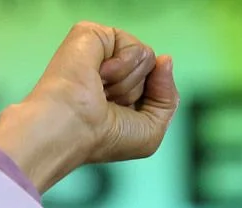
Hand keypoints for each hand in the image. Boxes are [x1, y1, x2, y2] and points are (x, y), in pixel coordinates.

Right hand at [0, 22, 178, 192]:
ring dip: (128, 83)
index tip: (124, 115)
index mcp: (120, 92)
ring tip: (100, 91)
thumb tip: (165, 59)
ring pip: (147, 57)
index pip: (157, 83)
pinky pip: (136, 47)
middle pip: (154, 70)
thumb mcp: (152, 130)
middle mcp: (110, 70)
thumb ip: (168, 97)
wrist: (73, 128)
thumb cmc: (105, 138)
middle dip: (137, 93)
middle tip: (107, 103)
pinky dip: (123, 67)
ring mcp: (101, 51)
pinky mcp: (93, 35)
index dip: (151, 101)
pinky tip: (98, 76)